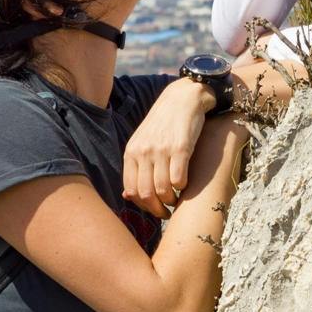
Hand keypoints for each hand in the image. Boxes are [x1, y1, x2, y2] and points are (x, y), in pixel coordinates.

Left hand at [124, 79, 212, 219]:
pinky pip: (179, 179)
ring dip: (170, 201)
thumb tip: (127, 197)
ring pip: (162, 190)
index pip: (130, 189)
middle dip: (156, 209)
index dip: (142, 205)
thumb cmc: (163, 125)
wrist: (183, 99)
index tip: (152, 209)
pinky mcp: (181, 148)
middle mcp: (144, 151)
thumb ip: (135, 167)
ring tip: (176, 200)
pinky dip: (182, 188)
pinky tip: (184, 185)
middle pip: (146, 193)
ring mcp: (162, 150)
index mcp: (132, 151)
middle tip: (166, 212)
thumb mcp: (143, 143)